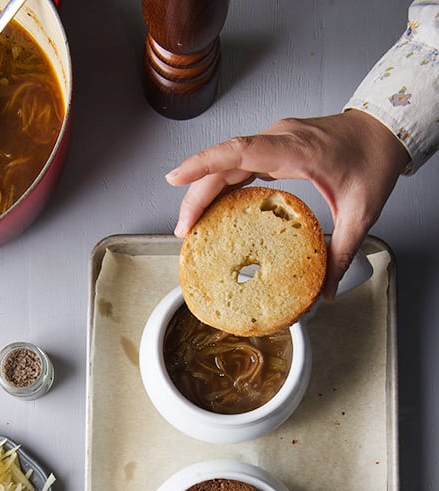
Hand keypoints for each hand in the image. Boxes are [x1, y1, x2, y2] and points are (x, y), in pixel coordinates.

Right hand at [165, 111, 409, 298]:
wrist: (383, 130)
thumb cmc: (373, 160)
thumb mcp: (361, 212)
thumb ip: (341, 252)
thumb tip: (325, 290)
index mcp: (298, 150)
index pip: (240, 151)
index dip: (204, 163)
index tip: (175, 178)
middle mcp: (279, 141)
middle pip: (223, 162)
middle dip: (196, 195)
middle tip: (183, 231)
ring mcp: (274, 142)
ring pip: (226, 162)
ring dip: (204, 190)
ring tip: (191, 226)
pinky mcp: (272, 147)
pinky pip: (237, 163)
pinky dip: (220, 184)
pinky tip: (213, 207)